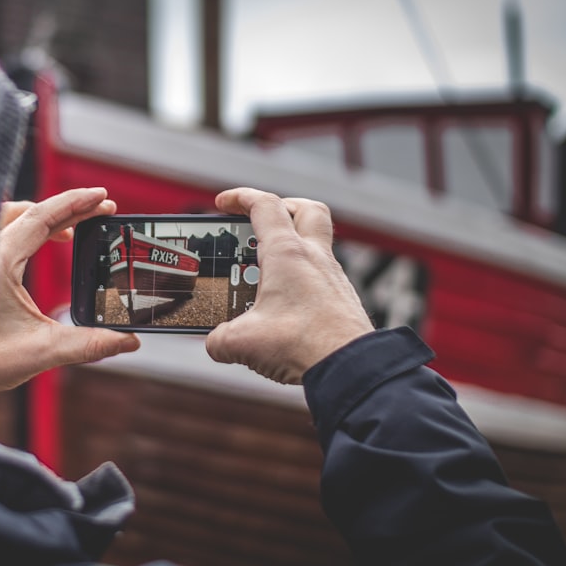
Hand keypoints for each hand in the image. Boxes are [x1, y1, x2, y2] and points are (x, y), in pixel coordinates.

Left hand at [0, 188, 140, 396]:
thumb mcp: (41, 351)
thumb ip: (87, 344)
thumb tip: (126, 341)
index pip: (42, 216)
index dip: (75, 204)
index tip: (102, 197)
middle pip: (32, 212)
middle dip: (70, 208)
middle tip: (101, 209)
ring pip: (13, 217)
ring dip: (45, 216)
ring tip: (73, 229)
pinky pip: (4, 232)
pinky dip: (28, 228)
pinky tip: (44, 245)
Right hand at [205, 188, 373, 383]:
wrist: (350, 367)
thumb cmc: (302, 345)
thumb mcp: (242, 342)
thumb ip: (219, 339)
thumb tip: (215, 343)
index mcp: (286, 254)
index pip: (264, 205)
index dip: (240, 197)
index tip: (223, 202)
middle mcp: (314, 257)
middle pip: (305, 209)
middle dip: (281, 207)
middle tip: (260, 222)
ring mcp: (333, 277)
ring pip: (316, 243)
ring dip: (291, 248)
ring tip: (265, 271)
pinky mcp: (342, 300)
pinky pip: (321, 275)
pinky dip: (301, 278)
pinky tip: (285, 303)